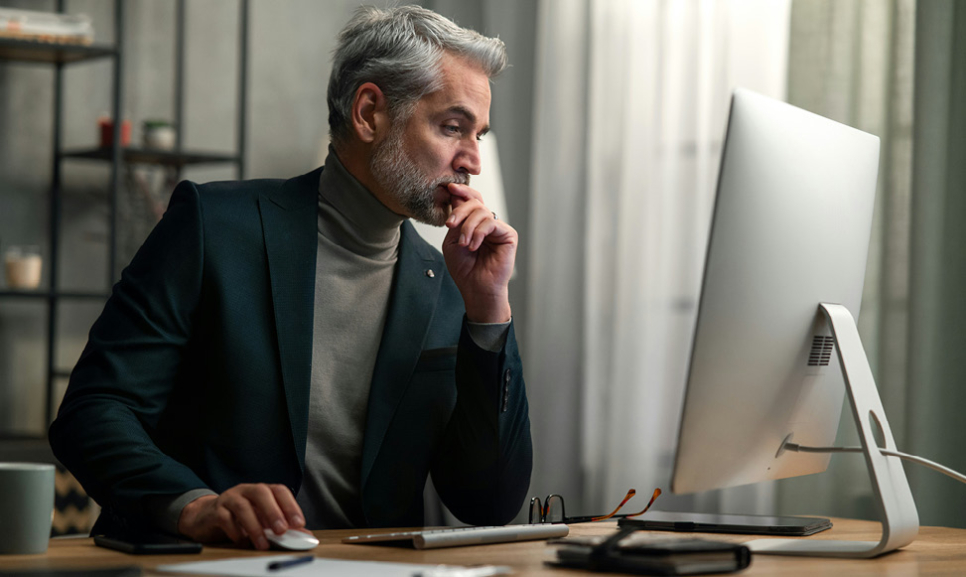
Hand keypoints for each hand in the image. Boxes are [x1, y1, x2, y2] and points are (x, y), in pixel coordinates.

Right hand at [177, 483, 305, 549]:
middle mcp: (246, 490)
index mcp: (262, 490)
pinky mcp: (215, 511)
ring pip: (242, 506)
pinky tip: (242, 542)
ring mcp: (230, 498)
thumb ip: (282, 526)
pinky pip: (224, 518)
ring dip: (254, 526)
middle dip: (273, 512)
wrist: (207, 516)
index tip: (299, 524)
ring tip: (263, 544)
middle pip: (261, 493)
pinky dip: (235, 531)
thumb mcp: (262, 520)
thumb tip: (305, 536)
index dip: (291, 506)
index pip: (279, 491)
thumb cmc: (240, 517)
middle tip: (282, 531)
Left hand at [442, 183, 515, 322]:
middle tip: (451, 224)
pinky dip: (479, 233)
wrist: (475, 288)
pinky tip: (474, 246)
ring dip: (468, 227)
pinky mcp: (508, 235)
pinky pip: (491, 222)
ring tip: (465, 244)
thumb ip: (456, 220)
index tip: (449, 188)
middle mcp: (487, 223)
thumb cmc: (464, 269)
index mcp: (474, 223)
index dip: (461, 191)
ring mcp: (498, 228)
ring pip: (481, 211)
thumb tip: (456, 196)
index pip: (470, 200)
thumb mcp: (452, 240)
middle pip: (475, 201)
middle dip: (460, 210)